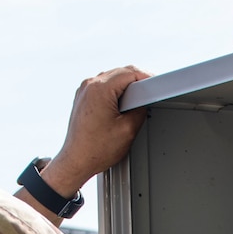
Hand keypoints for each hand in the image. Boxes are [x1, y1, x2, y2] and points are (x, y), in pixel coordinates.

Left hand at [39, 65, 151, 195]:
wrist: (76, 161)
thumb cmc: (95, 150)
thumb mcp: (128, 130)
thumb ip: (140, 110)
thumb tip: (144, 103)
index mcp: (99, 89)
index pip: (130, 72)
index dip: (147, 77)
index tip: (156, 82)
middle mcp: (89, 86)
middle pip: (120, 72)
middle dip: (137, 82)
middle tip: (149, 94)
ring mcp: (83, 91)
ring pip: (112, 78)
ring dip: (126, 87)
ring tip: (134, 104)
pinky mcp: (82, 98)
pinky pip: (103, 87)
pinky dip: (114, 92)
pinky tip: (121, 107)